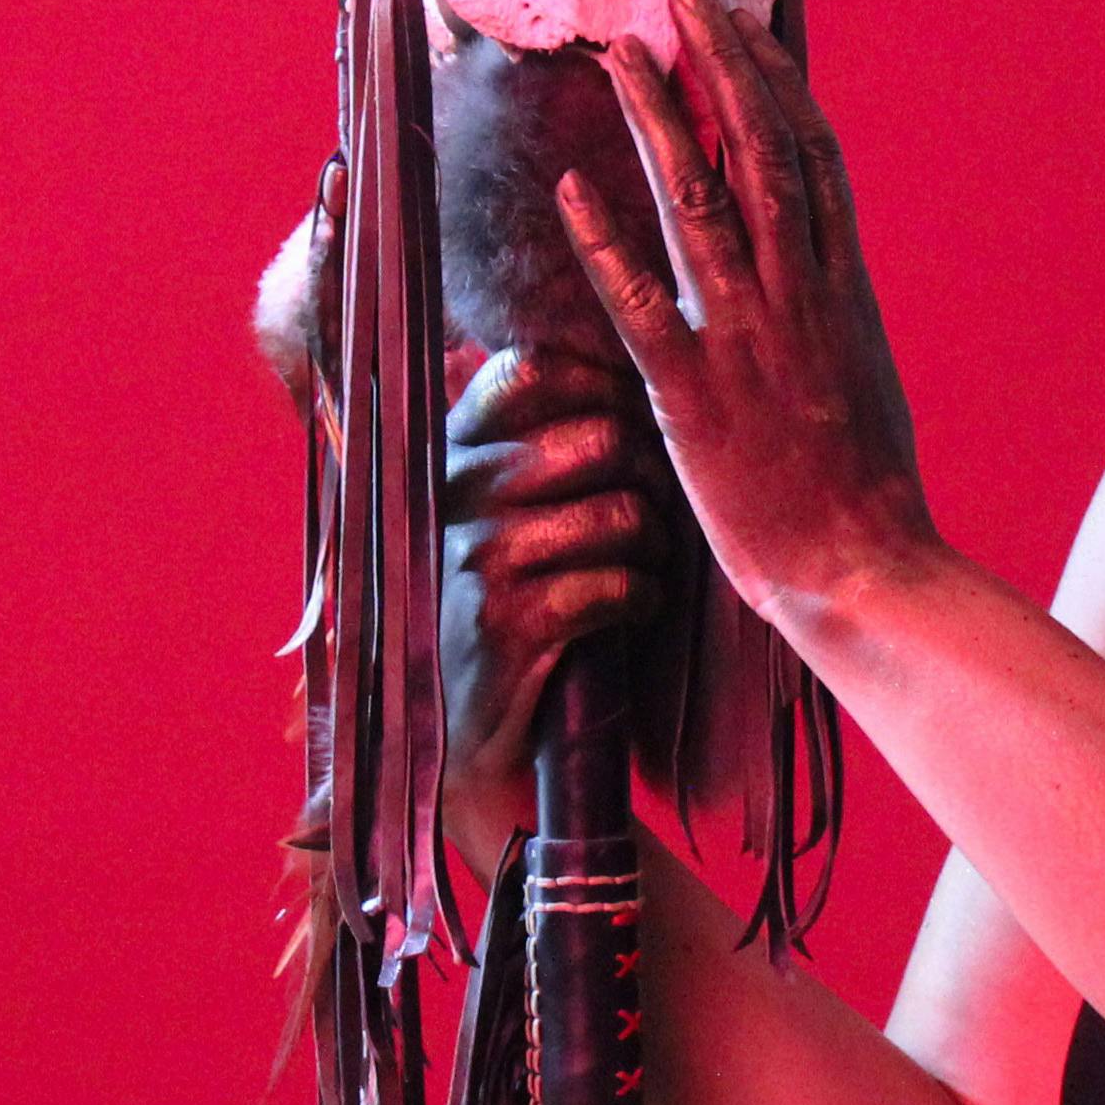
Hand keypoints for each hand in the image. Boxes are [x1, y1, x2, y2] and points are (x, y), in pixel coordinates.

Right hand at [438, 340, 671, 870]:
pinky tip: (631, 611)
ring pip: (618, 511)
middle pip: (599, 438)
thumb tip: (634, 371)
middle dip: (650, 476)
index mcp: (452, 451)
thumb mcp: (501, 510)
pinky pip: (616, 583)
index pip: (531, 371)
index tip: (631, 420)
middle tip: (652, 514)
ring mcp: (477, 559)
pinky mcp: (508, 624)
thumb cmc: (507, 603)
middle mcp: (455, 494)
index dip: (603, 385)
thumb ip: (539, 441)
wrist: (465, 733)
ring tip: (644, 565)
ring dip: (653, 544)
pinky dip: (642, 598)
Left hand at [560, 0, 936, 625]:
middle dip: (724, 65)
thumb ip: (828, 304)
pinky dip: (605, 245)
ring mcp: (746, 340)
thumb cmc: (861, 485)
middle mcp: (797, 295)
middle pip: (761, 152)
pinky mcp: (693, 396)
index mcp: (840, 287)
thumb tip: (810, 254)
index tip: (746, 20)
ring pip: (700, 206)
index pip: (811, 155)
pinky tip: (571, 191)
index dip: (777, 80)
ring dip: (659, 122)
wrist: (863, 569)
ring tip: (620, 57)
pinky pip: (642, 306)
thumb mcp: (860, 370)